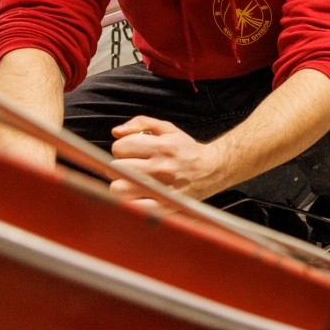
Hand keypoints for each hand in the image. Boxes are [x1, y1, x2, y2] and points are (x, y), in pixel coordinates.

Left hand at [107, 116, 234, 201]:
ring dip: (121, 185)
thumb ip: (141, 123)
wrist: (213, 169)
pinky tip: (138, 194)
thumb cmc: (186, 150)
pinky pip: (132, 206)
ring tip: (132, 181)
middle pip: (115, 169)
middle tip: (130, 166)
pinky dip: (130, 201)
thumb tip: (116, 132)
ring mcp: (163, 188)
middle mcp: (161, 167)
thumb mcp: (168, 129)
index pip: (119, 147)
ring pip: (119, 189)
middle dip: (119, 166)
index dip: (122, 149)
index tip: (130, 152)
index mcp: (162, 146)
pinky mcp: (164, 206)